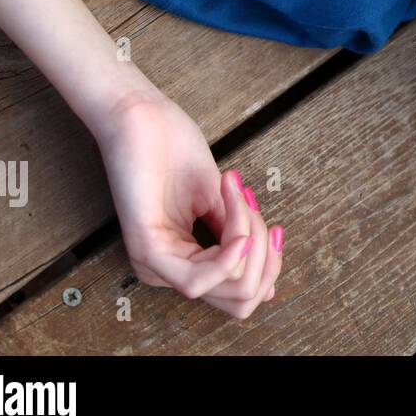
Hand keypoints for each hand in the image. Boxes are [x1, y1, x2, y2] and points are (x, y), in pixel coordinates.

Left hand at [92, 89, 284, 317]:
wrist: (142, 118)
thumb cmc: (174, 150)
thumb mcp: (219, 203)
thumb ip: (238, 239)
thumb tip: (267, 286)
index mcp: (183, 263)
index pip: (240, 294)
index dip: (268, 263)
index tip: (273, 225)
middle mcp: (167, 272)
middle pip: (240, 297)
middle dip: (264, 254)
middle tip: (253, 207)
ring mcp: (155, 264)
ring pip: (227, 286)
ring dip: (248, 238)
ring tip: (239, 199)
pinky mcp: (146, 250)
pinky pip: (198, 279)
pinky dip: (229, 256)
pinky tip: (238, 232)